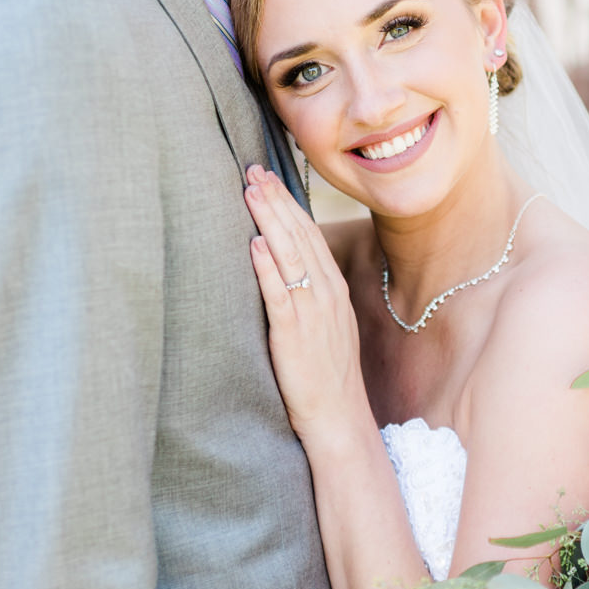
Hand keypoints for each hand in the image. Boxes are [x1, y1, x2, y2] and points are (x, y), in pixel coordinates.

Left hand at [244, 167, 369, 449]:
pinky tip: (255, 245)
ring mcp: (312, 313)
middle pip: (299, 236)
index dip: (288, 204)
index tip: (268, 178)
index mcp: (332, 290)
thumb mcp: (324, 326)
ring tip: (249, 192)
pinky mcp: (294, 335)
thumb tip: (283, 266)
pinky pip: (280, 295)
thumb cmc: (325, 375)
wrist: (338, 417)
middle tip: (253, 171)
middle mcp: (325, 294)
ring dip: (269, 221)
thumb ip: (308, 294)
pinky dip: (267, 268)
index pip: (309, 235)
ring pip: (289, 257)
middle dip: (275, 201)